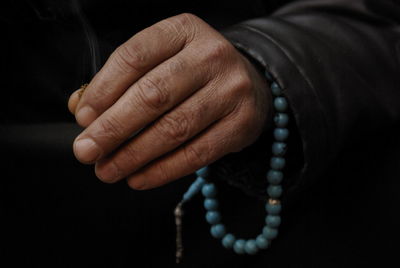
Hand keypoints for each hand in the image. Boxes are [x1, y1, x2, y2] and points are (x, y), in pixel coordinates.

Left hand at [68, 13, 270, 189]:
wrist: (248, 84)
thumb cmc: (193, 74)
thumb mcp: (160, 62)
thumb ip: (121, 81)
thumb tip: (81, 109)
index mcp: (183, 30)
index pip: (134, 56)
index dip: (102, 90)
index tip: (82, 119)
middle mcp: (211, 55)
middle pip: (153, 95)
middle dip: (112, 128)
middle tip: (86, 152)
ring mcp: (231, 90)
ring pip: (174, 128)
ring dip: (133, 155)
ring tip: (107, 170)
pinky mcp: (242, 124)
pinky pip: (197, 154)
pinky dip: (163, 171)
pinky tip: (138, 178)